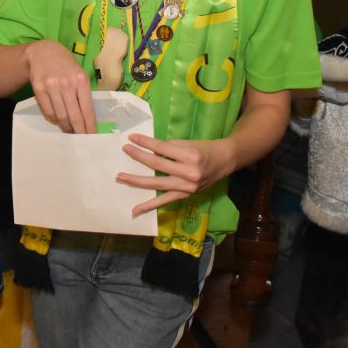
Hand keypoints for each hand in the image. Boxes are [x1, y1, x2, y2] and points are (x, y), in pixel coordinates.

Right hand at [24, 40, 95, 133]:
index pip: (87, 109)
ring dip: (66, 126)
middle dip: (79, 130)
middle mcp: (66, 83)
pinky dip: (54, 119)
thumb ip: (83, 92)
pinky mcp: (39, 89)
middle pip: (74, 115)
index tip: (92, 135)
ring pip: (60, 116)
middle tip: (82, 138)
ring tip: (70, 130)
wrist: (43, 52)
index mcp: (81, 80)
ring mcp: (51, 86)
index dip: (90, 125)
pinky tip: (58, 120)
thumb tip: (87, 117)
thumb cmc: (66, 65)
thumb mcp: (79, 73)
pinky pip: (48, 111)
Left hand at [118, 133, 234, 216]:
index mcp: (191, 156)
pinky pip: (165, 201)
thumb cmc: (206, 149)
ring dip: (137, 181)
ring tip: (121, 177)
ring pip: (157, 184)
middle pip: (157, 165)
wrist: (225, 161)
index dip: (146, 142)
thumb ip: (169, 148)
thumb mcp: (189, 143)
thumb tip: (149, 150)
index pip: (162, 149)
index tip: (132, 138)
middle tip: (125, 150)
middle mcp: (189, 173)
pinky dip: (150, 205)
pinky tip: (135, 209)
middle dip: (139, 157)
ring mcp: (187, 187)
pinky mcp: (186, 196)